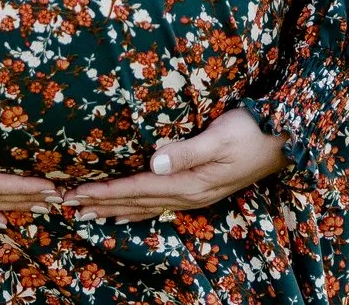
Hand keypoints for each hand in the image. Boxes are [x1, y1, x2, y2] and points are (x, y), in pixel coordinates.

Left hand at [62, 105, 284, 222]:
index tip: (74, 192)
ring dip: (113, 209)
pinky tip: (122, 216)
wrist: (283, 142)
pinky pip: (158, 207)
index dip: (104, 191)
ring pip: (144, 207)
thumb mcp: (220, 136)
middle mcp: (188, 195)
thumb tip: (153, 161)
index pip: (137, 188)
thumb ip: (187, 150)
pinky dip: (135, 211)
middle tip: (65, 205)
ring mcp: (193, 197)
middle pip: (135, 202)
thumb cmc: (251, 131)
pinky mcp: (198, 191)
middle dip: (100, 203)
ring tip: (84, 213)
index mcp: (189, 183)